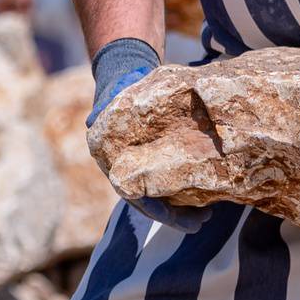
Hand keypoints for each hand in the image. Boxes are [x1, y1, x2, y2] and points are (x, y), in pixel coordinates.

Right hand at [88, 39, 210, 234]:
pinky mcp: (155, 163)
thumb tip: (92, 121)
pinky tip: (204, 199)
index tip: (175, 217)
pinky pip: (168, 186)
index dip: (152, 207)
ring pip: (160, 198)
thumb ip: (103, 108)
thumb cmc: (122, 87)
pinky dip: (184, 195)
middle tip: (201, 222)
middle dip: (174, 216)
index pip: (132, 192)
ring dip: (181, 210)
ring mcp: (140, 167)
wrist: (127, 77)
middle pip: (149, 202)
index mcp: (113, 158)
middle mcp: (125, 169)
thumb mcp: (112, 94)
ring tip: (207, 215)